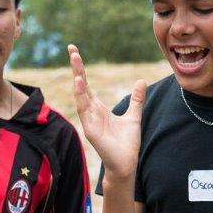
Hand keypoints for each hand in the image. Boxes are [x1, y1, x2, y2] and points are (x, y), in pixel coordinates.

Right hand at [70, 44, 145, 177]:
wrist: (126, 163)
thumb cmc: (127, 142)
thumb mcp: (133, 116)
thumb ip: (136, 99)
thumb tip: (141, 81)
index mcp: (98, 108)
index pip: (87, 84)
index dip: (81, 68)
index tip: (75, 52)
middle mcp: (90, 112)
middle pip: (81, 85)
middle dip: (76, 67)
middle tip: (72, 49)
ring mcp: (88, 120)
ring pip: (80, 96)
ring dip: (78, 80)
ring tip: (76, 63)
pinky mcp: (90, 130)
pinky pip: (84, 111)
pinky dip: (81, 97)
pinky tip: (80, 84)